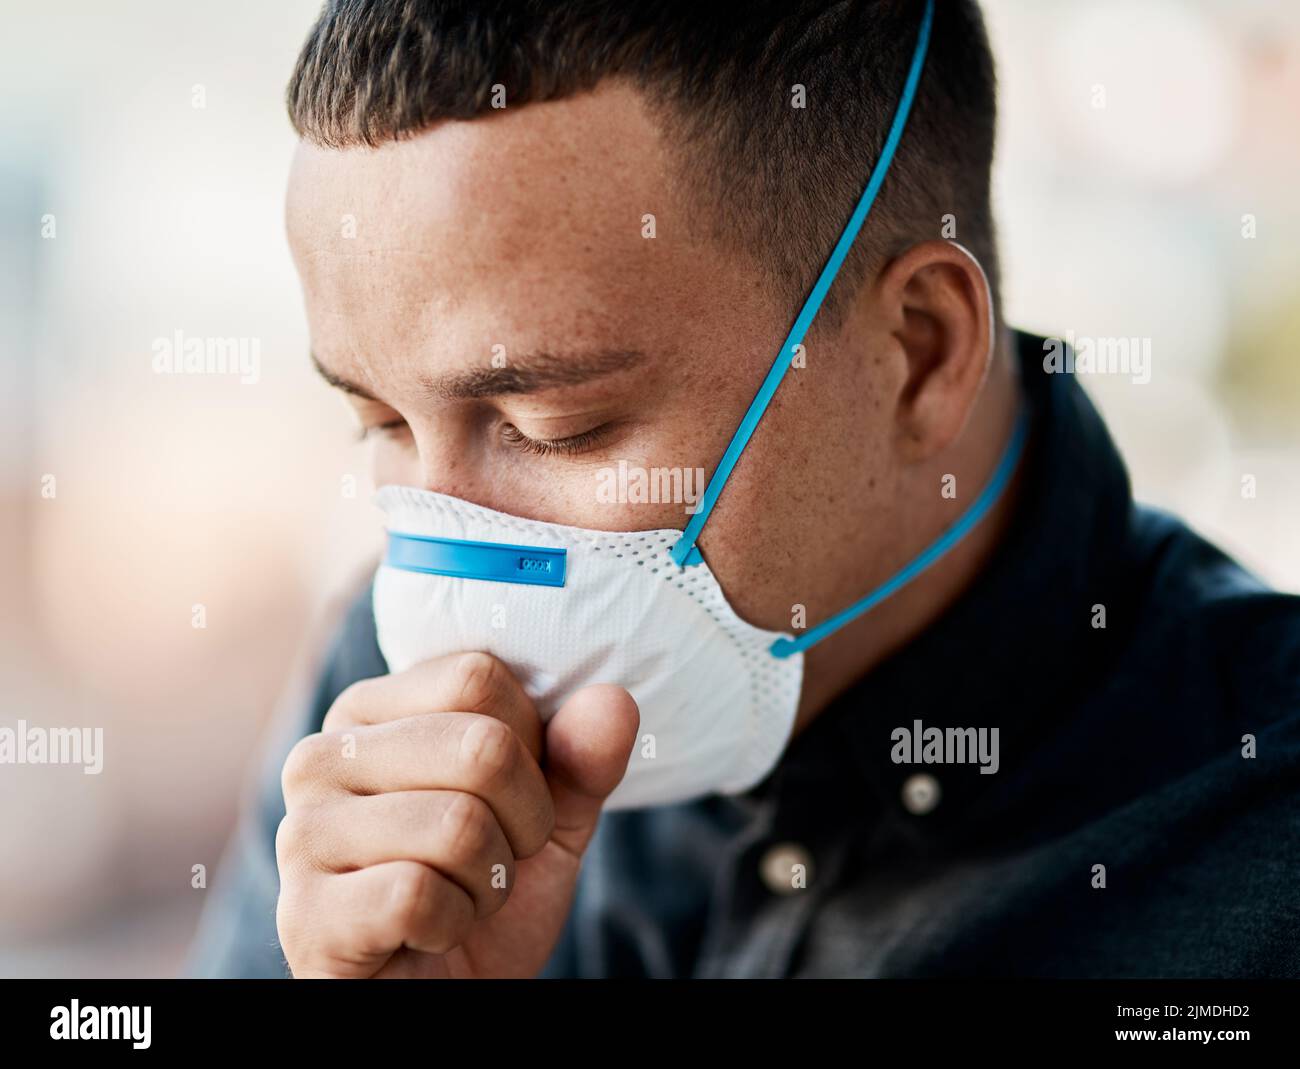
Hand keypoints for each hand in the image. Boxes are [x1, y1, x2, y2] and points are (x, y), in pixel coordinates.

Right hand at [275, 651, 638, 976]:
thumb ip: (581, 758)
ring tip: (459, 894)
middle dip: (523, 820)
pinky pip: (417, 894)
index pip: (479, 677)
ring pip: (458, 824)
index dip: (530, 745)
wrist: (440, 992)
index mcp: (372, 710)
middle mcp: (322, 756)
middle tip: (493, 857)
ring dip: (490, 879)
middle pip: (481, 746)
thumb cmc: (480, 888)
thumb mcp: (548, 817)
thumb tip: (613, 700)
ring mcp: (302, 833)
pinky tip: (428, 931)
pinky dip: (452, 921)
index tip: (509, 796)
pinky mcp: (305, 913)